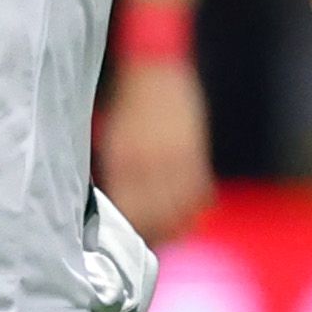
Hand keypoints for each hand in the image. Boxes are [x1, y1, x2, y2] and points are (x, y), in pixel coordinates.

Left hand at [94, 57, 215, 243]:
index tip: (132, 241)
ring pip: (180, 207)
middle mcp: (147, 162)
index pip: (129, 212)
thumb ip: (115, 170)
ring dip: (179, 223)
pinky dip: (197, 205)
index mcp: (121, 160)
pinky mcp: (194, 149)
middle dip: (155, 233)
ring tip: (176, 232)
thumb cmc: (127, 105)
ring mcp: (173, 157)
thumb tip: (116, 203)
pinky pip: (199, 189)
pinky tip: (193, 212)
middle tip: (155, 242)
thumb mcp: (112, 139)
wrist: (154, 68)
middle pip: (155, 215)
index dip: (132, 232)